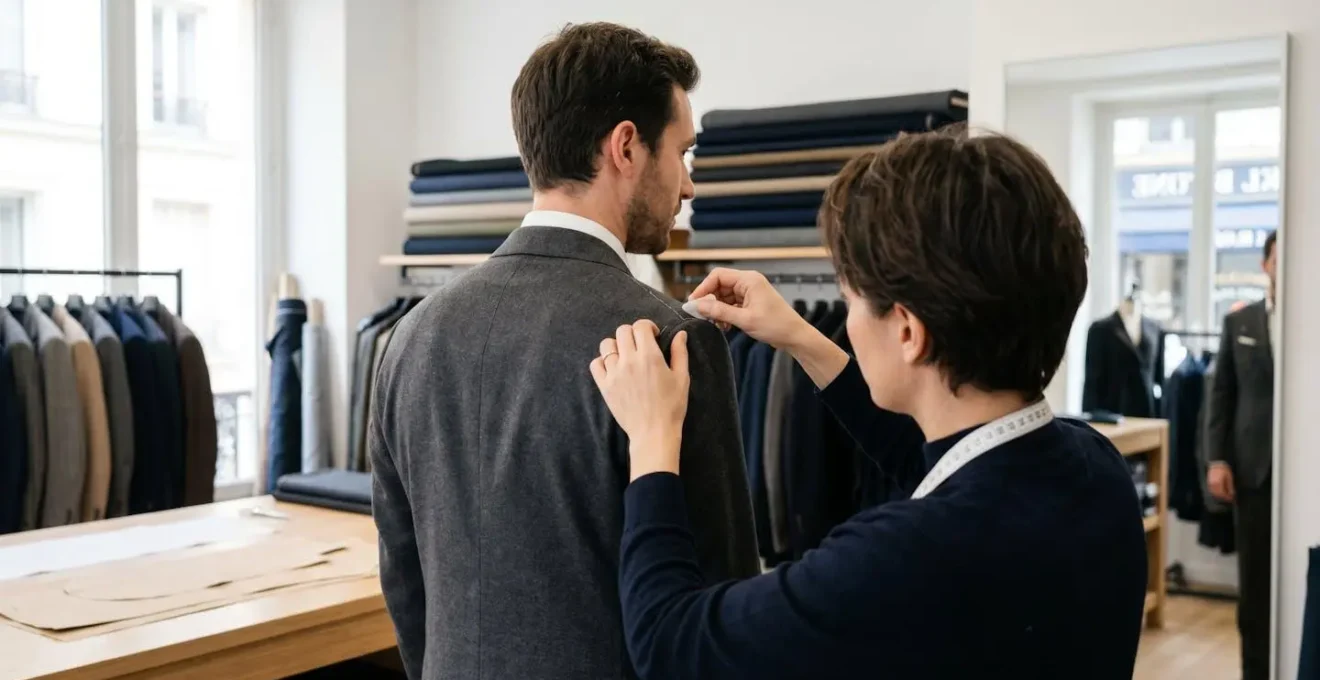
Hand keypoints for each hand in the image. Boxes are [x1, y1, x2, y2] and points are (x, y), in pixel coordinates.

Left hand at [590, 321, 690, 480]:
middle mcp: (629, 361)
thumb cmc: (672, 406)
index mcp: (649, 356)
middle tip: (640, 345)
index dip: (647, 327)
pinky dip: (602, 362)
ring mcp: (614, 373)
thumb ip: (680, 352)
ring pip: (606, 345)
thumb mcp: (682, 378)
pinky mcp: (604, 386)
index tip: (653, 336)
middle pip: (622, 331)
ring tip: (625, 356)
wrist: (654, 432)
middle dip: (633, 334)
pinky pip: (595, 364)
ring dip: (616, 346)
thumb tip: (681, 334)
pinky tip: (613, 368)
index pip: (640, 326)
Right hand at [689, 267, 812, 349]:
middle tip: (702, 316)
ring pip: (724, 296)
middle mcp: (748, 283)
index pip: (718, 275)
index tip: (694, 303)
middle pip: (719, 286)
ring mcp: (750, 292)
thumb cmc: (775, 325)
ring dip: (717, 310)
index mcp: (749, 280)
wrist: (794, 336)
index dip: (703, 288)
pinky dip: (725, 314)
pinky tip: (726, 326)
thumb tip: (698, 305)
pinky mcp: (750, 303)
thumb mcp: (745, 319)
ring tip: (717, 324)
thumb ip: (720, 311)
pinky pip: (731, 304)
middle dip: (710, 301)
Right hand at [1208, 462, 1235, 502]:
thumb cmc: (1224, 470)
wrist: (1217, 463)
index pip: (1222, 494)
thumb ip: (1230, 487)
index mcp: (1218, 484)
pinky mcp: (1208, 483)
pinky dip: (1216, 492)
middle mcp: (1212, 485)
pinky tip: (1220, 492)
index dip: (1227, 497)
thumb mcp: (1229, 478)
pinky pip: (1211, 490)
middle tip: (1229, 498)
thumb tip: (1232, 494)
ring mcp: (1209, 484)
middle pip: (1217, 494)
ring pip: (1214, 493)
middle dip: (1223, 497)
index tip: (1231, 499)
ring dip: (1219, 496)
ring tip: (1225, 496)